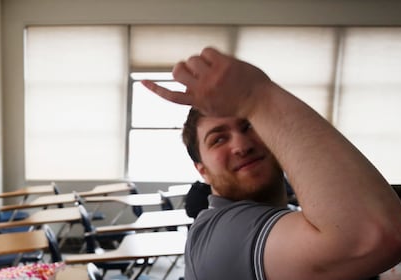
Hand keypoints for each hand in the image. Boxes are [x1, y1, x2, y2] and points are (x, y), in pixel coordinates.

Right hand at [141, 47, 271, 118]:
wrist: (259, 101)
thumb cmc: (237, 104)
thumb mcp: (212, 107)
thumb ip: (197, 97)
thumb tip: (186, 81)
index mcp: (197, 102)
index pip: (170, 96)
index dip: (155, 89)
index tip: (142, 82)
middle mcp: (202, 90)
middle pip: (177, 71)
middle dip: (183, 67)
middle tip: (194, 70)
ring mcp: (212, 77)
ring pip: (192, 59)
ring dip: (200, 60)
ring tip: (212, 68)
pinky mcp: (223, 66)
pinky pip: (206, 51)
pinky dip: (211, 54)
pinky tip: (220, 62)